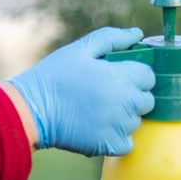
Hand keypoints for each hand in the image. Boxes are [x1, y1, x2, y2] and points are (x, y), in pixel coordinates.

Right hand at [7, 28, 154, 155]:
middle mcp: (126, 103)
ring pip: (136, 121)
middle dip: (132, 96)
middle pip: (147, 100)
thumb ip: (112, 38)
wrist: (31, 109)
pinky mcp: (109, 145)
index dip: (136, 75)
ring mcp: (119, 126)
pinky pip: (127, 143)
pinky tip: (99, 129)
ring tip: (98, 111)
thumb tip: (137, 34)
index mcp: (122, 77)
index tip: (119, 77)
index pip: (149, 77)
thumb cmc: (55, 75)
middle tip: (107, 94)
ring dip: (124, 117)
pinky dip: (117, 138)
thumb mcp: (81, 49)